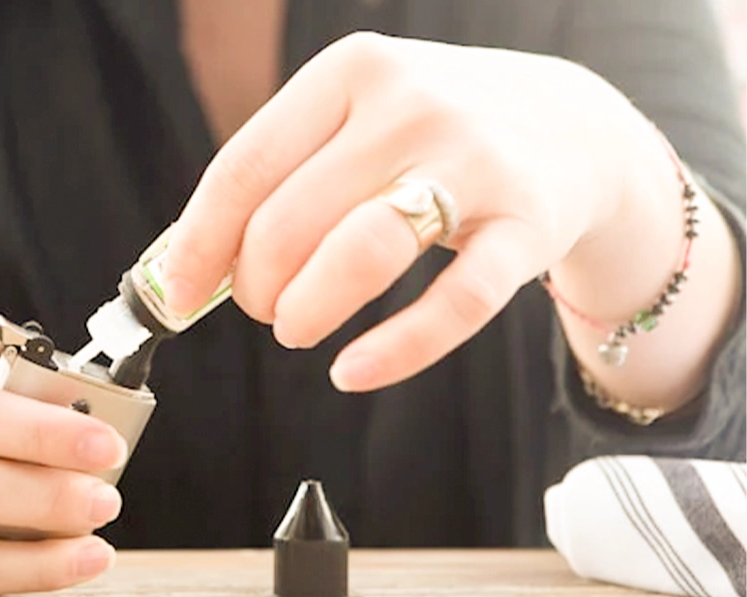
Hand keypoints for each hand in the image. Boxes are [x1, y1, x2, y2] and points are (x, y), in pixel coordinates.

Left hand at [162, 32, 678, 391]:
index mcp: (350, 71)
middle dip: (256, 287)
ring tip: (296, 328)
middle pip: (289, 221)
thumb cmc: (430, 135)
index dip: (201, 243)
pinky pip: (454, 303)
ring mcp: (474, 162)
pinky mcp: (527, 225)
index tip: (177, 292)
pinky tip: (352, 372)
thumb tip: (187, 261)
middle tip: (263, 310)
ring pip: (359, 253)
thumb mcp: (356, 118)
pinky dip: (395, 350)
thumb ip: (282, 175)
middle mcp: (411, 105)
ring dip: (306, 310)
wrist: (573, 127)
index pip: (245, 167)